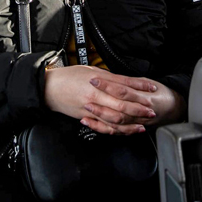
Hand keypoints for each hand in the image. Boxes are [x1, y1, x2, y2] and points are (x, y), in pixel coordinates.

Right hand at [44, 66, 161, 134]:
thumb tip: (125, 82)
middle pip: (123, 104)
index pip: (124, 85)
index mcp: (98, 81)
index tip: (152, 89)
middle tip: (152, 110)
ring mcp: (91, 109)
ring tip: (144, 123)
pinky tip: (126, 131)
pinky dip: (117, 130)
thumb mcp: (90, 70)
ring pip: (115, 119)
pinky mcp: (86, 119)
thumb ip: (108, 78)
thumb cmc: (69, 76)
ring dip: (131, 122)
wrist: (49, 89)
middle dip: (139, 108)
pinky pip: (104, 127)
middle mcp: (96, 96)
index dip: (140, 87)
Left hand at [85, 75, 184, 133]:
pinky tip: (91, 123)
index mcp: (144, 96)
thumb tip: (113, 77)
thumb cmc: (162, 94)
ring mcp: (136, 121)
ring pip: (116, 121)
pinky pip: (116, 131)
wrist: (175, 110)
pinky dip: (102, 128)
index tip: (94, 79)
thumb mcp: (149, 83)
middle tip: (86, 95)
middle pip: (117, 106)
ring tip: (86, 109)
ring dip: (99, 115)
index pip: (122, 90)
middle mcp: (140, 110)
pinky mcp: (132, 129)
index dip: (107, 85)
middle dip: (100, 101)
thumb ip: (131, 82)